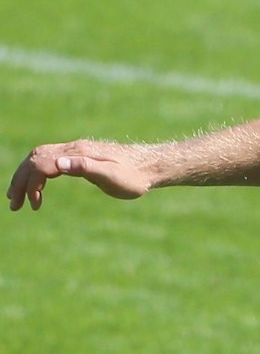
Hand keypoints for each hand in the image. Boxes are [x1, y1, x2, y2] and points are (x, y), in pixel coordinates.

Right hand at [7, 141, 153, 210]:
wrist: (151, 166)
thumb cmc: (134, 177)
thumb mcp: (111, 177)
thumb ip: (85, 168)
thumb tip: (58, 163)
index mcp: (79, 153)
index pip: (42, 163)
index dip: (30, 183)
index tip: (30, 205)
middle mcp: (75, 147)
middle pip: (35, 159)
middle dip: (20, 181)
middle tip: (14, 205)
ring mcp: (77, 150)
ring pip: (40, 158)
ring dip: (26, 177)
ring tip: (20, 200)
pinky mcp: (80, 155)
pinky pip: (50, 160)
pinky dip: (38, 174)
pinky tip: (39, 190)